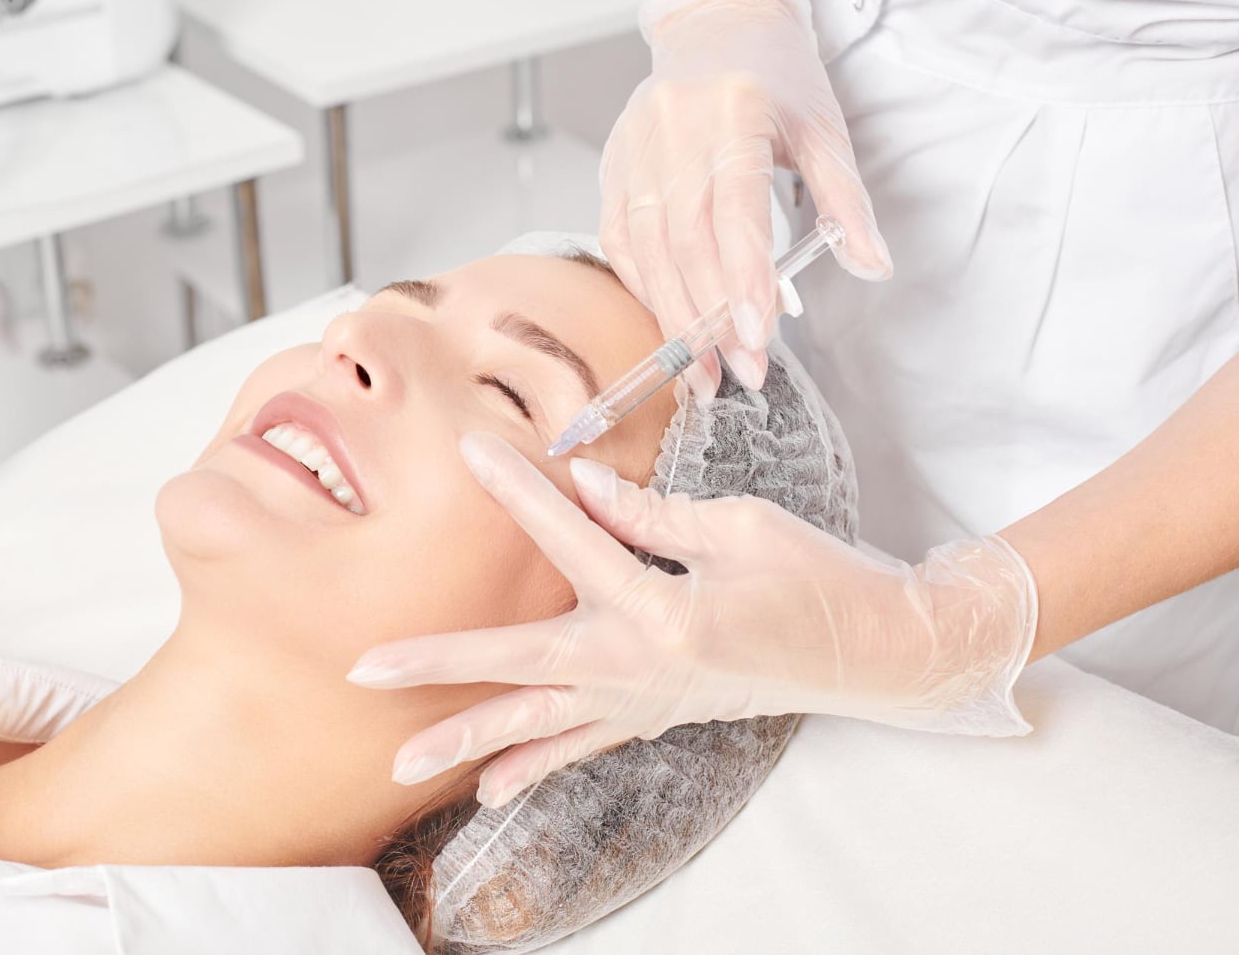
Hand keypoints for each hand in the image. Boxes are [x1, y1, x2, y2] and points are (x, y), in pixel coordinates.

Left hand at [347, 432, 1035, 807]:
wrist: (872, 653)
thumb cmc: (817, 580)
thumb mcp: (739, 528)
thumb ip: (650, 516)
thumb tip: (580, 485)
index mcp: (663, 610)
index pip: (573, 539)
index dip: (520, 491)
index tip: (470, 452)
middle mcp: (640, 668)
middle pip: (520, 664)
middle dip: (439, 666)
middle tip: (366, 669)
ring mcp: (644, 703)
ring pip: (538, 725)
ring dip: (466, 742)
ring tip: (401, 762)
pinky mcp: (655, 718)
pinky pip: (580, 748)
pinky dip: (532, 765)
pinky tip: (486, 786)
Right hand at [600, 0, 891, 395]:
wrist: (716, 26)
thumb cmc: (774, 77)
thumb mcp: (825, 131)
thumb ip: (846, 204)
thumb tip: (872, 266)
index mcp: (731, 116)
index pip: (733, 213)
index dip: (742, 281)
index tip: (758, 338)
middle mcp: (673, 133)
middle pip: (687, 244)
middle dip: (712, 319)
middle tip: (743, 372)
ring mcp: (634, 154)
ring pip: (646, 252)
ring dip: (675, 319)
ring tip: (705, 373)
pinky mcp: (614, 172)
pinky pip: (622, 246)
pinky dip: (648, 291)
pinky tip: (673, 326)